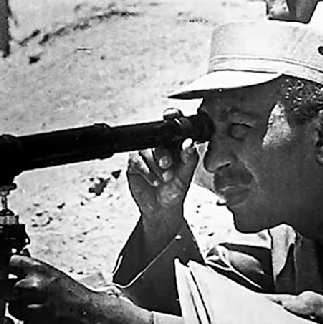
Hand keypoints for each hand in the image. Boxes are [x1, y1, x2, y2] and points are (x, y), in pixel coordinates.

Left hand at [4, 255, 150, 323]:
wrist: (90, 316)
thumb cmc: (75, 297)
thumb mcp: (54, 275)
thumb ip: (32, 271)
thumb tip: (14, 264)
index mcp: (38, 269)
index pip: (7, 261)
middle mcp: (32, 285)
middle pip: (2, 287)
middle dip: (8, 292)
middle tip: (22, 295)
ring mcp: (30, 306)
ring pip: (11, 307)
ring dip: (21, 309)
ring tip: (41, 308)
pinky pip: (22, 322)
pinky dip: (30, 322)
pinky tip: (44, 318)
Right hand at [126, 108, 199, 232]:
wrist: (162, 208)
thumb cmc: (176, 190)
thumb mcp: (186, 175)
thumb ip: (189, 158)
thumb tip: (189, 143)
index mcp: (174, 144)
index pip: (172, 126)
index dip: (171, 116)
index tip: (171, 115)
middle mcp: (159, 146)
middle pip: (157, 139)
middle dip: (162, 152)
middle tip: (167, 164)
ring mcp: (145, 154)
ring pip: (146, 150)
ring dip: (154, 165)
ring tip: (164, 179)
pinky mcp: (134, 163)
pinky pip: (136, 160)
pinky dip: (146, 171)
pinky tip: (154, 181)